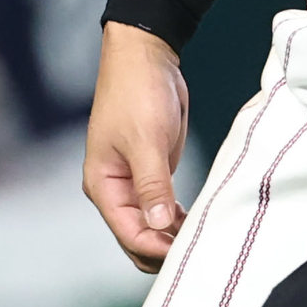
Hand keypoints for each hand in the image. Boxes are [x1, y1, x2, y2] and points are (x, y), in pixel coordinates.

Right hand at [84, 22, 190, 272]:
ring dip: (172, 235)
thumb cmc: (137, 92)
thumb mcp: (146, 139)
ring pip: (151, 226)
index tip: (187, 251)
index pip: (129, 234)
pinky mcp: (152, 171)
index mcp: (103, 185)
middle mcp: (115, 190)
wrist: (146, 56)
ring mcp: (133, 182)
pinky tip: (196, 221)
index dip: (157, 247)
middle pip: (137, 238)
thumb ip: (152, 183)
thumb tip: (160, 224)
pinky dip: (176, 218)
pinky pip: (162, 207)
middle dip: (164, 249)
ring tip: (203, 239)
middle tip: (201, 250)